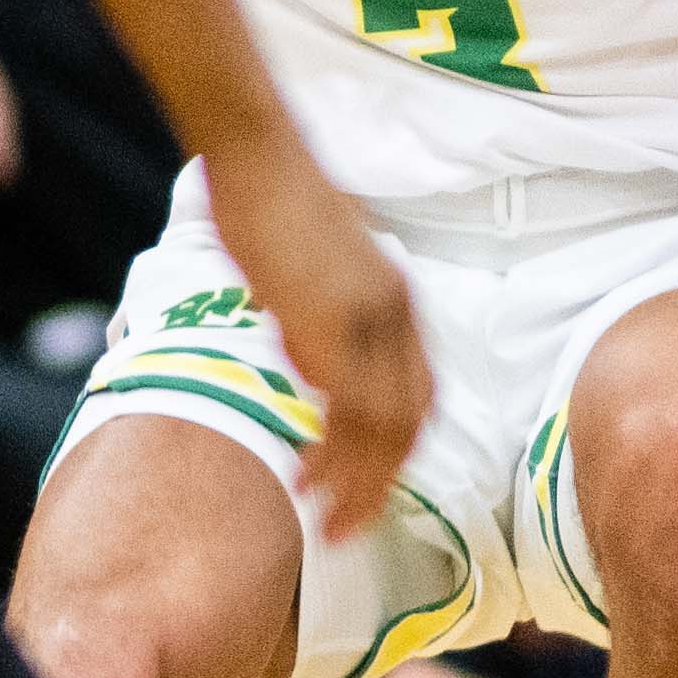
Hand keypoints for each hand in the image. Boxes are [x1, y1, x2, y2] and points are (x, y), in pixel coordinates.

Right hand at [194, 134, 432, 543]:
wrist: (258, 152)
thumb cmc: (273, 198)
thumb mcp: (316, 263)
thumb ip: (325, 308)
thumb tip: (304, 345)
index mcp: (397, 298)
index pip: (419, 394)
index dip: (400, 449)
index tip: (373, 485)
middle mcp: (395, 313)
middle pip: (411, 422)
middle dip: (384, 483)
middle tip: (354, 526)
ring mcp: (368, 321)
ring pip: (384, 429)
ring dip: (360, 485)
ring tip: (331, 525)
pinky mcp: (331, 326)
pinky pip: (347, 412)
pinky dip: (333, 456)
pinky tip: (308, 478)